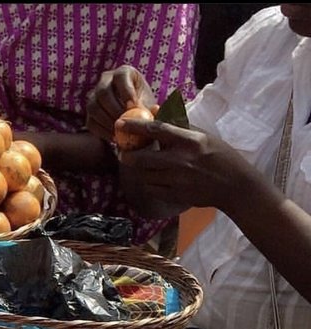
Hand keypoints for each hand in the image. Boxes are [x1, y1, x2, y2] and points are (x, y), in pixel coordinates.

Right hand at [86, 66, 156, 141]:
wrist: (132, 117)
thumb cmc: (144, 107)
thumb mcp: (149, 104)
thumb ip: (151, 108)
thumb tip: (155, 109)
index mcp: (123, 73)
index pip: (120, 77)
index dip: (126, 91)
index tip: (133, 107)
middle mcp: (105, 81)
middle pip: (103, 92)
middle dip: (114, 110)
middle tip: (125, 123)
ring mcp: (94, 97)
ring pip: (94, 108)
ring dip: (106, 122)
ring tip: (120, 132)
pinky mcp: (89, 114)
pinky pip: (91, 122)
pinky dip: (102, 131)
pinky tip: (114, 138)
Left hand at [116, 119, 258, 213]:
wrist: (233, 186)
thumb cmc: (219, 155)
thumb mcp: (203, 134)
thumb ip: (178, 122)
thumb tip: (155, 108)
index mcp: (190, 141)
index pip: (157, 130)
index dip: (135, 126)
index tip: (120, 123)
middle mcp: (181, 160)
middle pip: (142, 158)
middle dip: (127, 155)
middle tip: (123, 152)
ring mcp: (176, 180)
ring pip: (144, 175)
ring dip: (138, 170)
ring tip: (140, 165)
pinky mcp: (175, 195)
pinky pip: (151, 189)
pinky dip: (147, 183)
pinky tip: (151, 179)